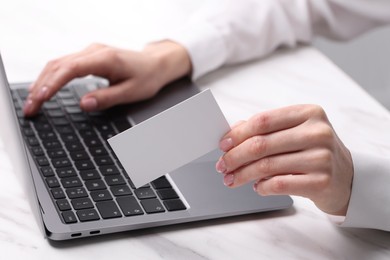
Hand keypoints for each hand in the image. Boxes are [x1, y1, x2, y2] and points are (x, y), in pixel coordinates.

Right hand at [24, 41, 191, 115]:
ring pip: (58, 63)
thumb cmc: (147, 77)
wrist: (156, 64)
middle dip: (40, 86)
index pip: (71, 69)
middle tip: (30, 108)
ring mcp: (90, 51)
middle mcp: (94, 51)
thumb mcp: (132, 92)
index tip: (40, 98)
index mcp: (105, 58)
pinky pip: (64, 64)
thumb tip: (83, 105)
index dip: (53, 83)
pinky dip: (51, 77)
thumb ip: (107, 98)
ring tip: (32, 102)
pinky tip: (44, 89)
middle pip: (58, 65)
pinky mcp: (89, 56)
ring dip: (42, 81)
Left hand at [216, 104, 352, 215]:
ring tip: (231, 179)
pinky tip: (256, 187)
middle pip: (262, 144)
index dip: (238, 133)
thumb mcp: (294, 132)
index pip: (263, 121)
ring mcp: (322, 157)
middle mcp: (317, 132)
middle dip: (235, 157)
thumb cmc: (313, 151)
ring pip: (267, 165)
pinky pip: (279, 184)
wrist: (347, 178)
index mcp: (308, 113)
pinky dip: (261, 186)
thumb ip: (265, 129)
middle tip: (222, 166)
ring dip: (243, 174)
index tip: (222, 145)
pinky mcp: (322, 181)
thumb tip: (232, 133)